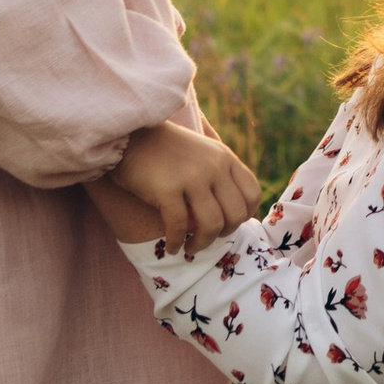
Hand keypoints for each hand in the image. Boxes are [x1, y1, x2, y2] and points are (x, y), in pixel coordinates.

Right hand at [97, 118, 258, 255]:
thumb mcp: (203, 152)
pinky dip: (177, 242)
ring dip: (202, 244)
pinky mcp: (167, 189)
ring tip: (190, 248)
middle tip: (207, 238)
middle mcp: (214, 166)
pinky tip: (172, 247)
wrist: (130, 136)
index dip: (245, 216)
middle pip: (236, 214)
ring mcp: (192, 177)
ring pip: (212, 225)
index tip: (228, 225)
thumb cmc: (165, 149)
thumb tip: (236, 210)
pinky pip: (180, 226)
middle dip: (224, 234)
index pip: (253, 194)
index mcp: (225, 158)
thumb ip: (221, 173)